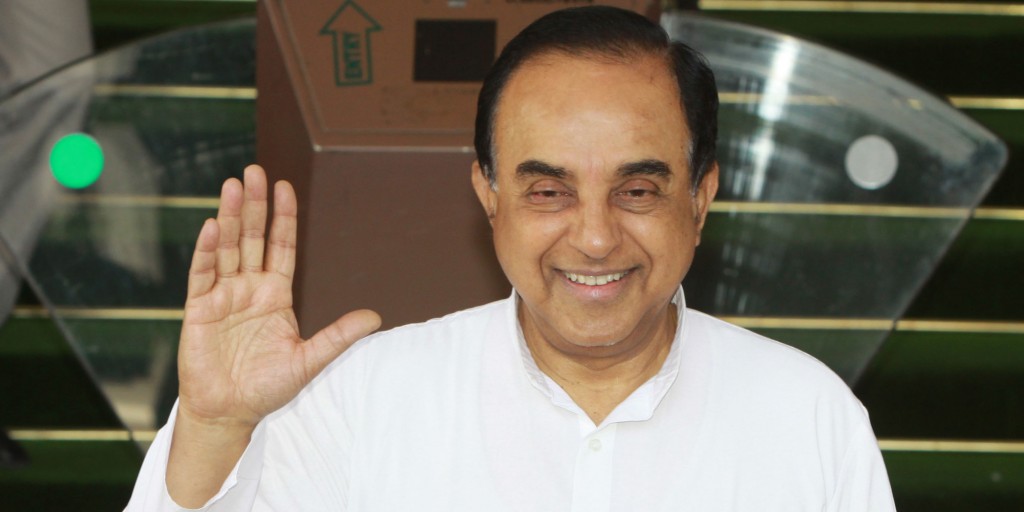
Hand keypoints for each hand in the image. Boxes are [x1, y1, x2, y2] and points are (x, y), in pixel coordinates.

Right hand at [176, 164, 380, 429]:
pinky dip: (206, 250)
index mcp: (275, 294)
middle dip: (254, 205)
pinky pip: (202, 273)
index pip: (280, 247)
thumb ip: (338, 336)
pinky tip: (212, 226)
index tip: (285, 187)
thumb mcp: (309, 360)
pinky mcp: (199, 309)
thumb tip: (375, 317)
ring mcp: (223, 295)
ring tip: (233, 185)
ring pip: (227, 247)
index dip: (283, 218)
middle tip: (255, 171)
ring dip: (229, 217)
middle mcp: (249, 288)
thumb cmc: (268, 387)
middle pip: (252, 238)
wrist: (230, 411)